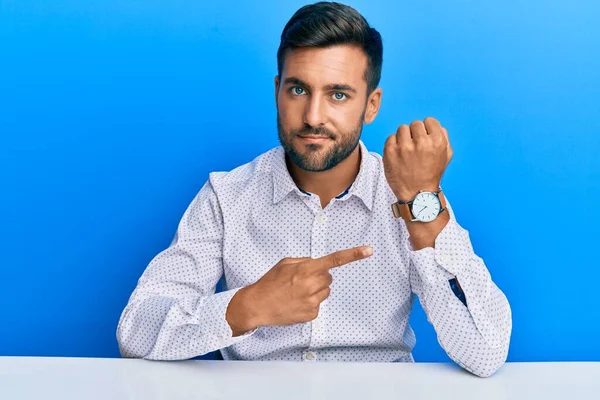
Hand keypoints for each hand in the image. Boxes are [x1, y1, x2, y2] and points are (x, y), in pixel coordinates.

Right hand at [226, 246, 373, 334]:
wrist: (258, 305)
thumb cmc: (270, 283)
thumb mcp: (285, 263)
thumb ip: (304, 261)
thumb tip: (317, 264)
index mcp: (306, 269)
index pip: (334, 260)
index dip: (353, 255)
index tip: (368, 250)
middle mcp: (311, 285)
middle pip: (329, 277)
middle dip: (318, 277)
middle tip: (300, 280)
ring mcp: (313, 301)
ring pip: (325, 291)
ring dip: (315, 290)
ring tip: (296, 293)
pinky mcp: (312, 314)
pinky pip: (319, 304)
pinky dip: (310, 303)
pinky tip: (296, 303)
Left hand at [383, 117, 452, 200]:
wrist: (417, 194)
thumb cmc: (431, 174)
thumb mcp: (446, 156)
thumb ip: (444, 137)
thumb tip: (436, 126)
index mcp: (437, 141)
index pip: (429, 121)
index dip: (427, 130)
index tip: (424, 139)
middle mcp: (421, 142)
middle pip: (415, 124)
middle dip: (415, 134)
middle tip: (415, 147)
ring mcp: (404, 146)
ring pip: (402, 128)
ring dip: (404, 138)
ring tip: (406, 151)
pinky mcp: (390, 151)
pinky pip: (391, 137)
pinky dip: (394, 144)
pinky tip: (398, 155)